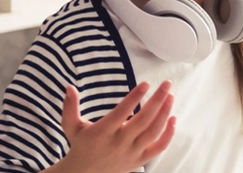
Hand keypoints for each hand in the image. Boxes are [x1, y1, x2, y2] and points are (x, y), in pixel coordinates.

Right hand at [56, 81, 175, 172]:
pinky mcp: (139, 160)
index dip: (134, 97)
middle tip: (167, 84)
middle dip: (157, 100)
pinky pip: (158, 148)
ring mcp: (131, 152)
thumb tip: (69, 87)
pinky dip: (168, 134)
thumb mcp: (71, 127)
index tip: (145, 83)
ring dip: (164, 113)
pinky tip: (173, 118)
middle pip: (143, 120)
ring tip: (170, 96)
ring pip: (153, 132)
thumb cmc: (80, 145)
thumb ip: (70, 107)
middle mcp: (119, 143)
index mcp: (102, 132)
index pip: (121, 112)